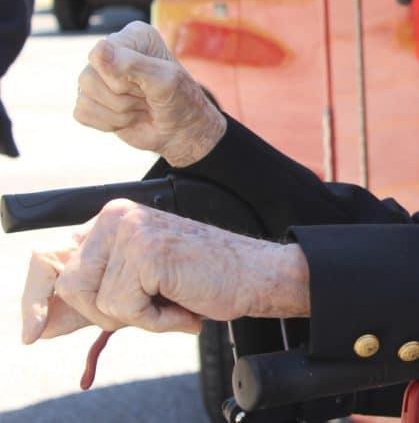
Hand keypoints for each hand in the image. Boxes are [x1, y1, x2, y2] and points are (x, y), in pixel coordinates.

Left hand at [22, 199, 309, 343]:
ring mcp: (131, 231)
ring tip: (172, 304)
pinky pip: (126, 308)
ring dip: (136, 317)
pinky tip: (184, 306)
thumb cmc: (204, 280)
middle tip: (149, 310)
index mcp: (112, 219)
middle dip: (104, 313)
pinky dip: (157, 321)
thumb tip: (40, 325)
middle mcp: (116, 217)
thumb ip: (92, 297)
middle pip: (70, 286)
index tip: (32, 332)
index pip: (51, 257)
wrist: (256, 275)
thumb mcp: (138, 286)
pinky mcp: (147, 253)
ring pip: (96, 301)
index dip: (36, 298)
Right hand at [74, 21, 225, 165]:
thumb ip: (132, 64)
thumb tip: (98, 49)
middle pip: (89, 78)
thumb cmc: (180, 102)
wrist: (182, 132)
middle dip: (124, 98)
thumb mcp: (166, 81)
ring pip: (84, 96)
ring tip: (140, 107)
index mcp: (133, 36)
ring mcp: (98, 76)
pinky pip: (82, 113)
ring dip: (120, 112)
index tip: (152, 83)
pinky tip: (128, 117)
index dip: (126, 78)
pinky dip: (109, 123)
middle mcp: (111, 51)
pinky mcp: (91, 99)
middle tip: (148, 98)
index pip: (103, 54)